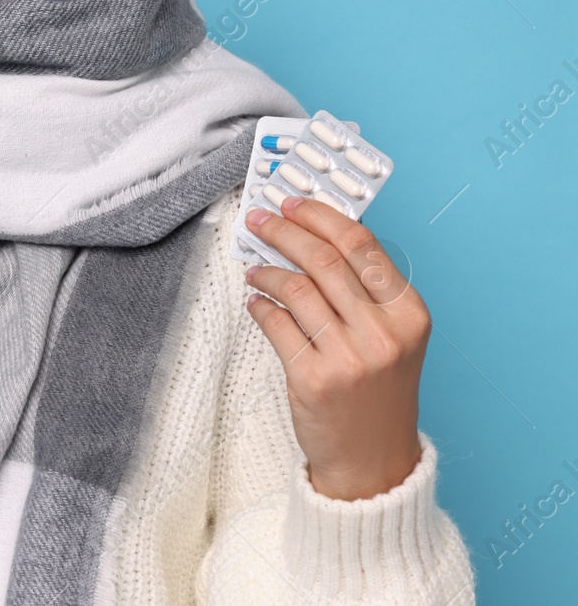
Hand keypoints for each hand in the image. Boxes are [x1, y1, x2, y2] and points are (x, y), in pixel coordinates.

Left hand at [243, 196, 429, 500]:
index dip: (321, 216)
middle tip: (260, 221)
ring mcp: (350, 357)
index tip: (293, 203)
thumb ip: (364, 292)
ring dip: (266, 270)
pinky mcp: (314, 378)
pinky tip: (256, 304)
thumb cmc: (378, 394)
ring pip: (295, 287)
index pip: (361, 244)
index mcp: (409, 314)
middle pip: (324, 258)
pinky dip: (260, 307)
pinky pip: (276, 324)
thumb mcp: (393, 339)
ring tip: (254, 269)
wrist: (373, 460)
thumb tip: (314, 238)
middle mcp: (384, 333)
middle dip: (284, 231)